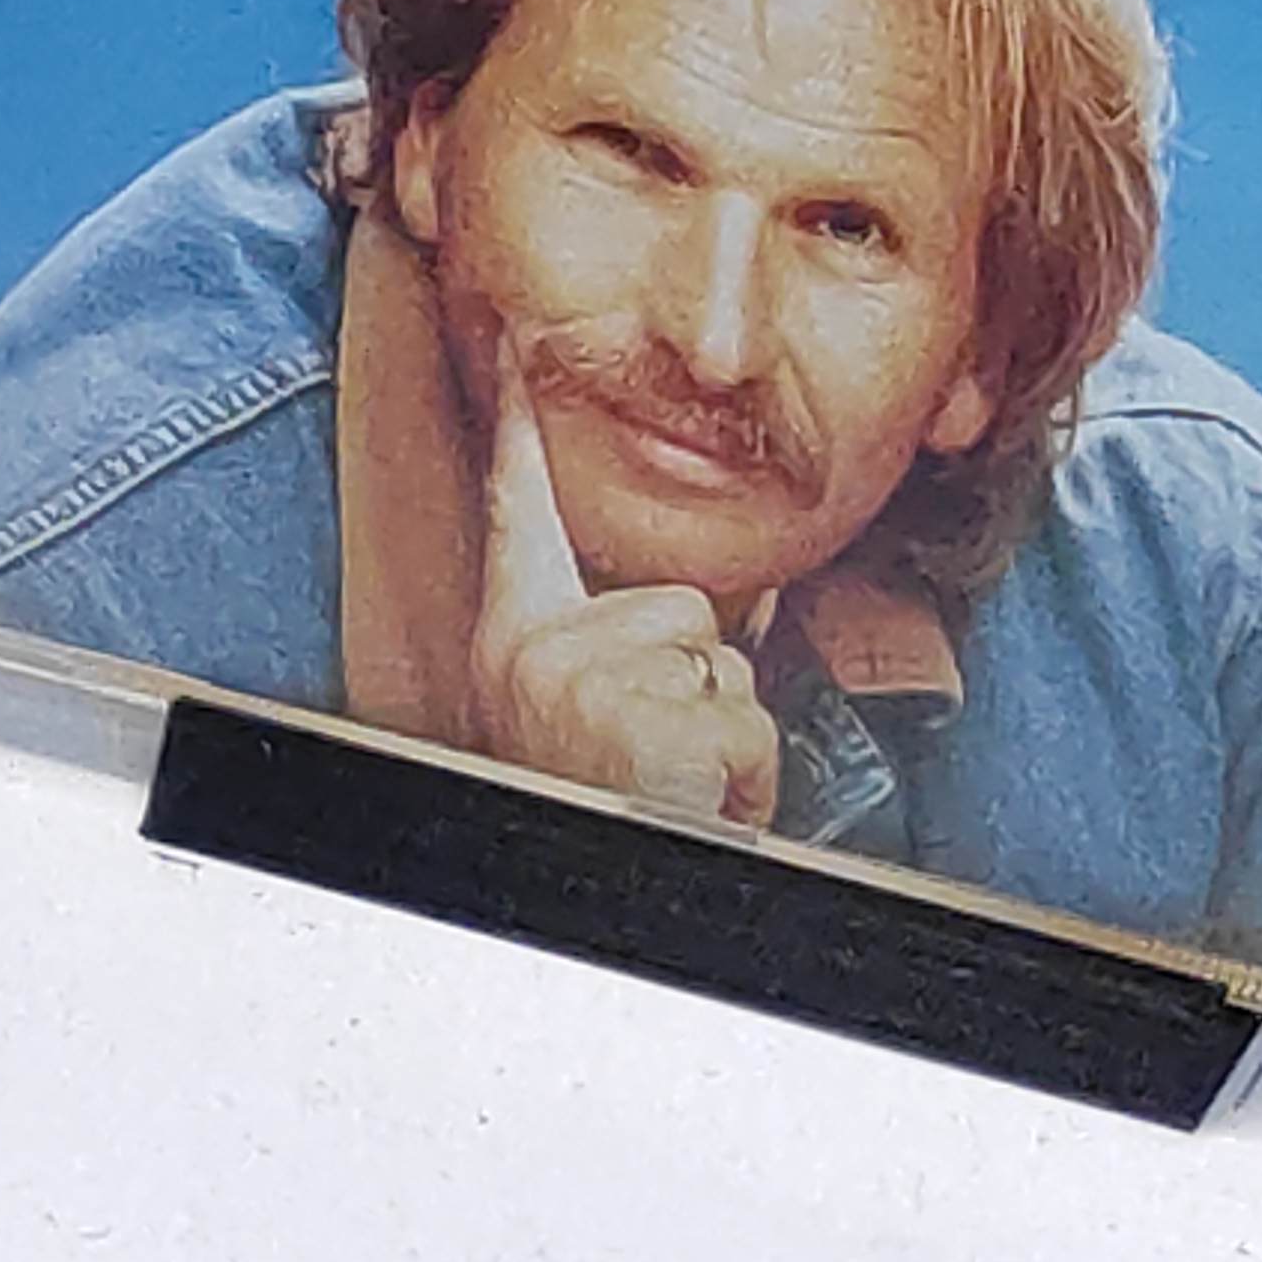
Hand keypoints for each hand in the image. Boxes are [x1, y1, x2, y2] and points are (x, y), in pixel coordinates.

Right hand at [464, 332, 779, 827]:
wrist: (593, 921)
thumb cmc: (596, 807)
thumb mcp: (587, 717)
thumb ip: (627, 647)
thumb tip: (740, 596)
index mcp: (512, 643)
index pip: (518, 512)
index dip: (515, 423)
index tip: (512, 339)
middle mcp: (537, 653)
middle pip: (683, 608)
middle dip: (699, 687)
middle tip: (654, 766)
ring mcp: (589, 686)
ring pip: (724, 667)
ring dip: (724, 739)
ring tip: (673, 793)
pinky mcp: (652, 727)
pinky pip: (749, 727)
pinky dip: (747, 780)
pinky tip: (696, 809)